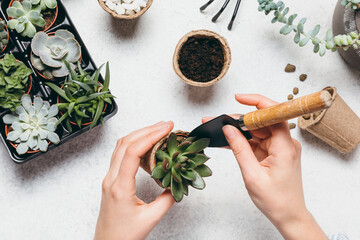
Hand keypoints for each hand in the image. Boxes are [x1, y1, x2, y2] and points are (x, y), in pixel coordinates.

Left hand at [95, 121, 174, 239]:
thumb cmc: (123, 236)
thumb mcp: (150, 219)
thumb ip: (166, 200)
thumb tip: (177, 183)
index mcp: (119, 187)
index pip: (133, 152)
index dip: (150, 136)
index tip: (166, 128)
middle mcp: (111, 179)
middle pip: (125, 143)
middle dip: (147, 130)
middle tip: (166, 125)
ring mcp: (109, 178)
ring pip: (120, 146)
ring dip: (139, 134)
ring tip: (158, 129)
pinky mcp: (111, 180)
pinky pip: (120, 155)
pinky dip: (134, 144)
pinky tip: (145, 144)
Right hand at [203, 94, 326, 239]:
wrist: (288, 216)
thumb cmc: (276, 201)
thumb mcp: (252, 175)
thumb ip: (239, 149)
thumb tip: (228, 129)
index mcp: (285, 147)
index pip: (273, 114)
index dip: (256, 102)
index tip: (238, 98)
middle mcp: (285, 143)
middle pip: (261, 121)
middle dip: (238, 119)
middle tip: (217, 120)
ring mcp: (280, 148)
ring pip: (257, 131)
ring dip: (238, 131)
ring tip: (218, 130)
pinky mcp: (274, 153)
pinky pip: (257, 141)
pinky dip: (243, 141)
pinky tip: (228, 141)